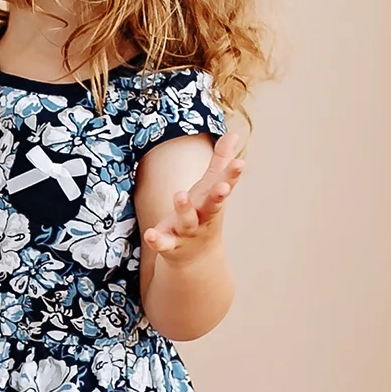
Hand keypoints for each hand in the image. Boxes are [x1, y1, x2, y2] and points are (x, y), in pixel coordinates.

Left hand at [142, 130, 244, 263]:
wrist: (197, 257)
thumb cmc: (204, 212)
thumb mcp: (211, 187)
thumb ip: (220, 161)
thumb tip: (233, 134)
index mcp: (213, 201)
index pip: (225, 185)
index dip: (232, 175)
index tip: (240, 164)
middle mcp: (204, 217)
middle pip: (212, 206)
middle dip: (218, 197)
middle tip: (222, 188)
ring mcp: (187, 232)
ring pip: (187, 222)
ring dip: (184, 209)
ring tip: (179, 195)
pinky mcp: (170, 245)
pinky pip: (163, 243)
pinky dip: (157, 240)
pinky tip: (150, 234)